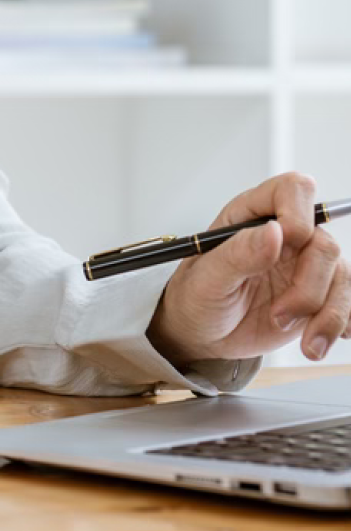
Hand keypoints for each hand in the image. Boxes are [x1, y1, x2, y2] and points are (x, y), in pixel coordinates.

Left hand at [147, 172, 350, 367]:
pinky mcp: (318, 295)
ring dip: (327, 314)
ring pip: (342, 275)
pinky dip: (340, 324)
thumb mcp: (207, 278)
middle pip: (323, 243)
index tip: (285, 247)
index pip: (292, 191)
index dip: (298, 215)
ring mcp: (303, 265)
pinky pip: (347, 302)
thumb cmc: (196, 297)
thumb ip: (238, 254)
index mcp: (251, 216)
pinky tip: (321, 340)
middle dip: (308, 287)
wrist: (202, 334)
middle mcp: (284, 237)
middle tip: (279, 315)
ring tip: (301, 340)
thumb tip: (274, 231)